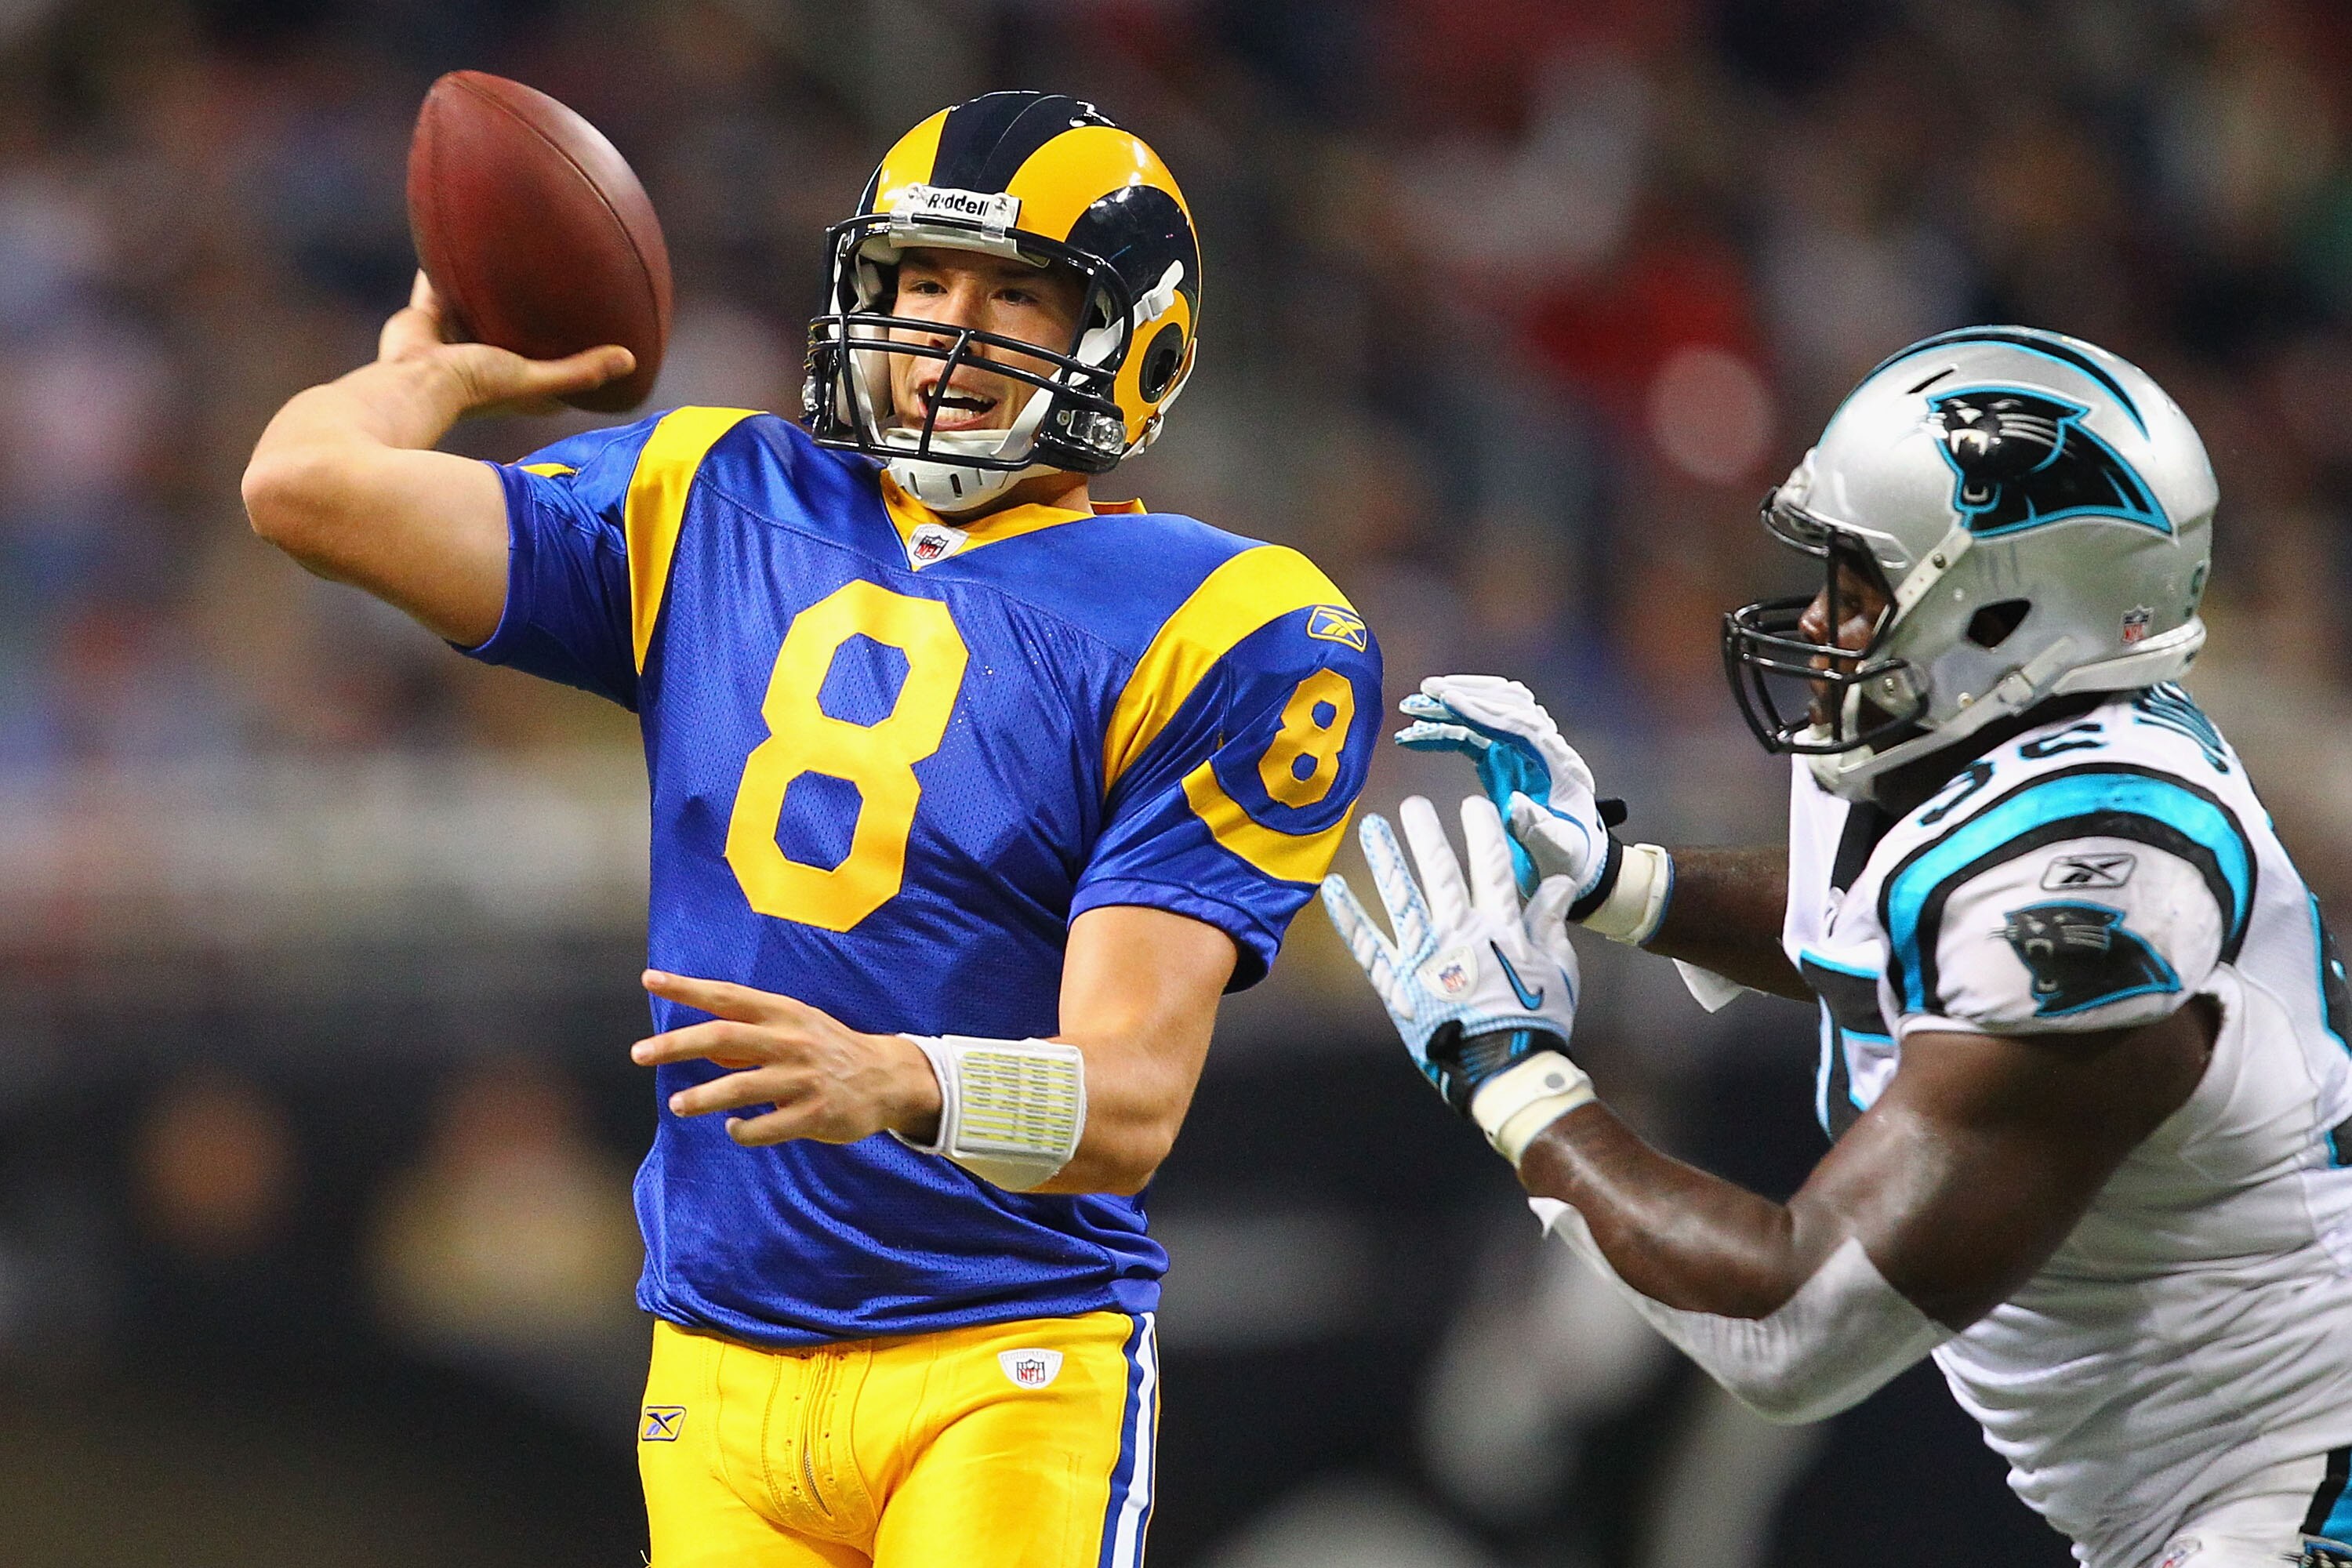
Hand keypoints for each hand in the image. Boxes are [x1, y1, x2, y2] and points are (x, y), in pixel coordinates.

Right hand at [377, 270, 634, 418]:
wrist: (411, 383)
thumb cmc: (474, 388)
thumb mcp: (534, 377)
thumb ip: (578, 371)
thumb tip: (631, 360)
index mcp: (514, 382)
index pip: (553, 372)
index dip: (574, 359)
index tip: (598, 339)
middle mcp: (484, 362)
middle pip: (515, 332)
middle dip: (532, 315)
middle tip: (556, 285)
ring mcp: (452, 341)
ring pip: (475, 306)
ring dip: (486, 289)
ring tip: (507, 255)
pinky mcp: (425, 320)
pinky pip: (437, 286)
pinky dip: (443, 267)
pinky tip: (453, 237)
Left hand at [630, 969, 941, 1146]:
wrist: (889, 1078)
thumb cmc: (831, 1049)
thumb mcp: (796, 1027)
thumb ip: (751, 1035)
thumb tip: (703, 1048)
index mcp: (784, 1013)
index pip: (727, 996)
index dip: (687, 988)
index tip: (650, 979)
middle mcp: (791, 1041)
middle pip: (724, 1038)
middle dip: (677, 1044)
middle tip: (639, 1053)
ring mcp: (803, 1079)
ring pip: (741, 1088)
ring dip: (703, 1098)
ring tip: (677, 1105)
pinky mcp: (814, 1115)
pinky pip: (767, 1127)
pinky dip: (743, 1130)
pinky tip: (734, 1129)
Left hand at [1320, 794, 1581, 1113]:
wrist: (1504, 1071)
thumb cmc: (1536, 1021)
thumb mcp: (1557, 967)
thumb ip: (1550, 920)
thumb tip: (1557, 880)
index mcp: (1500, 926)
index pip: (1491, 864)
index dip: (1483, 830)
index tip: (1475, 804)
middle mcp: (1458, 933)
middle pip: (1439, 870)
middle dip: (1426, 832)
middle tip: (1413, 804)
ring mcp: (1424, 956)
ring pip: (1401, 896)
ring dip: (1385, 858)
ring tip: (1371, 826)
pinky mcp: (1397, 983)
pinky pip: (1367, 944)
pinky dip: (1349, 917)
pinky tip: (1333, 888)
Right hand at [1396, 674, 1624, 906]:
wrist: (1579, 865)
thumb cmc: (1572, 860)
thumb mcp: (1559, 850)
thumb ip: (1538, 829)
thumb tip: (1514, 805)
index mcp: (1560, 764)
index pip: (1520, 724)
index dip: (1483, 710)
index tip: (1447, 698)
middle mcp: (1543, 748)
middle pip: (1505, 704)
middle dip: (1465, 694)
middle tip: (1424, 692)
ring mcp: (1522, 753)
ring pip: (1487, 714)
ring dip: (1450, 708)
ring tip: (1411, 708)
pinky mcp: (1503, 762)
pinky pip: (1471, 737)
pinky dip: (1444, 733)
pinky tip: (1414, 736)